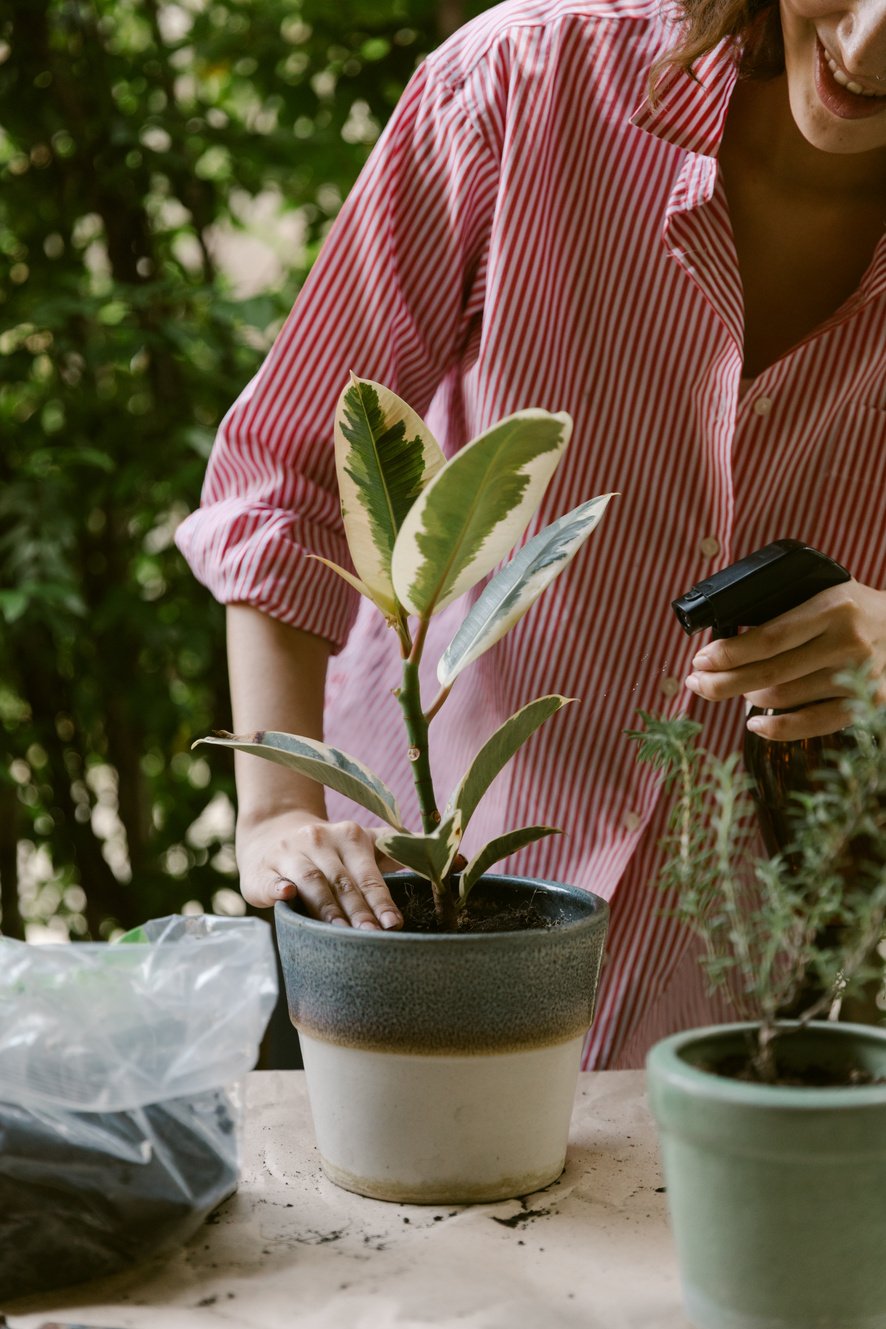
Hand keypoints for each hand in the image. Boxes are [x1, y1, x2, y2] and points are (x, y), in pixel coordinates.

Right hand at [235, 809, 404, 928]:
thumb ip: (403, 852)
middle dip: (359, 912)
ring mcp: (289, 853)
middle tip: (373, 940)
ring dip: (327, 911)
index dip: (381, 899)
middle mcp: (319, 840)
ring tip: (341, 937)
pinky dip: (278, 888)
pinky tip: (286, 896)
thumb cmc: (329, 849)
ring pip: (311, 883)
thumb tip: (461, 862)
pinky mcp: (262, 870)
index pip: (368, 873)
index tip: (394, 923)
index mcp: (350, 836)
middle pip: (342, 882)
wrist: (272, 831)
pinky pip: (271, 880)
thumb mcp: (363, 844)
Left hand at [684, 580, 885, 739]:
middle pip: (771, 673)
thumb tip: (728, 640)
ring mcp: (859, 677)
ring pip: (785, 698)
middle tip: (697, 682)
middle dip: (723, 681)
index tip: (701, 659)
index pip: (769, 638)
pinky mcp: (867, 704)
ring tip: (734, 689)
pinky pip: (813, 724)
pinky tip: (754, 724)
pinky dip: (778, 729)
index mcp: (832, 608)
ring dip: (748, 697)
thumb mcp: (824, 593)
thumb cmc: (855, 610)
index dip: (729, 654)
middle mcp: (847, 643)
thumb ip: (785, 613)